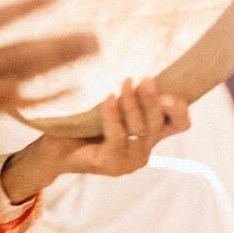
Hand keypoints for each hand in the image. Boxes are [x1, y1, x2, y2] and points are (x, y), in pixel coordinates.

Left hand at [0, 78, 189, 203]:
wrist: (52, 147)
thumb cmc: (81, 123)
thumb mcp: (111, 103)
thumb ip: (130, 93)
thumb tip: (142, 68)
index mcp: (149, 135)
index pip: (180, 123)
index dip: (179, 108)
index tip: (168, 91)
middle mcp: (144, 149)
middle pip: (160, 123)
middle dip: (152, 100)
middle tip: (144, 79)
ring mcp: (129, 160)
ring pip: (141, 129)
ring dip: (132, 104)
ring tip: (123, 83)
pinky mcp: (112, 164)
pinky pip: (119, 136)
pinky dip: (113, 115)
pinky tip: (107, 98)